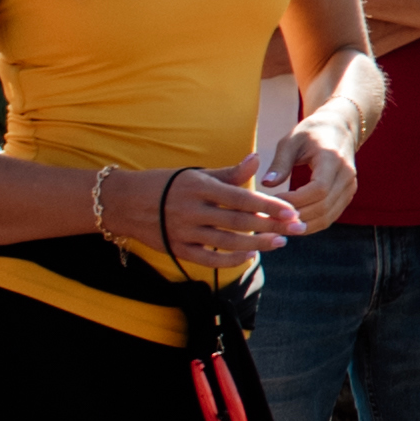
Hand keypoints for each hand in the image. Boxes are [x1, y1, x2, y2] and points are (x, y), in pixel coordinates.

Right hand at [155, 151, 304, 271]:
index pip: (241, 198)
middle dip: (271, 226)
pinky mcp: (175, 249)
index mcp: (198, 187)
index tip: (292, 211)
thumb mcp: (196, 174)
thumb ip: (230, 173)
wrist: (121, 202)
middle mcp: (190, 210)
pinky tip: (250, 257)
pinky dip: (230, 261)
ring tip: (280, 242)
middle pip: (238, 222)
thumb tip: (257, 159)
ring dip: (257, 244)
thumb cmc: (166, 184)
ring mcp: (182, 231)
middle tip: (298, 229)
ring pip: (226, 242)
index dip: (268, 206)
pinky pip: (208, 260)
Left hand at [259, 118, 361, 232]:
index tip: (272, 201)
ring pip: (328, 216)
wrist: (340, 129)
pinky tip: (293, 224)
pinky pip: (331, 216)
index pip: (318, 189)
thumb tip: (266, 184)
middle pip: (323, 206)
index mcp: (333, 159)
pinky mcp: (347, 195)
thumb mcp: (291, 141)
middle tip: (271, 220)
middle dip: (297, 217)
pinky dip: (312, 224)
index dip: (295, 200)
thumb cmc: (311, 133)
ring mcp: (350, 187)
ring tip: (280, 228)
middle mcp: (346, 175)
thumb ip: (280, 163)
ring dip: (304, 225)